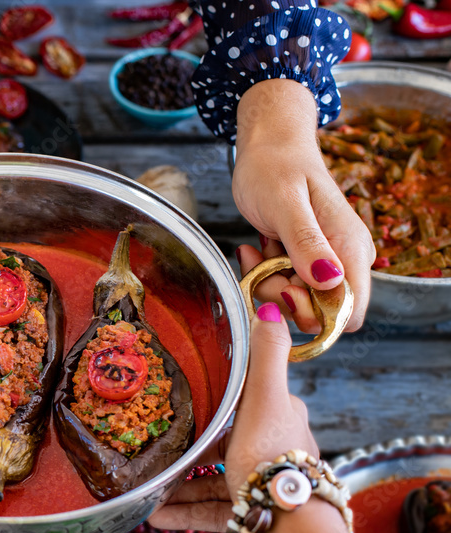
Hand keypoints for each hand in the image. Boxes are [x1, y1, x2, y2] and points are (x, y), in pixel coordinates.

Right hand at [149, 302, 319, 531]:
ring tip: (149, 488)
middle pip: (224, 442)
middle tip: (158, 446)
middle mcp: (274, 449)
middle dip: (190, 448)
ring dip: (179, 486)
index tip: (184, 399)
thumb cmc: (275, 461)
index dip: (216, 400)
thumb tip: (270, 307)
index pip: (245, 402)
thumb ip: (264, 357)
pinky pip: (212, 511)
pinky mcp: (252, 514)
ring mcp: (262, 484)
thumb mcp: (264, 401)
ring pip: (214, 480)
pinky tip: (155, 516)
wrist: (291, 529)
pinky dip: (184, 513)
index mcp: (280, 418)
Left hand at [233, 79, 374, 331]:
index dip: (314, 315)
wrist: (267, 144)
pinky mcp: (305, 259)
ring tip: (254, 251)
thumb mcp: (285, 204)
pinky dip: (264, 274)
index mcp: (350, 249)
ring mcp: (324, 260)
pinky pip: (284, 285)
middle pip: (318, 313)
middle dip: (283, 298)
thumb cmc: (275, 165)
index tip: (285, 290)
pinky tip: (254, 249)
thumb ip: (306, 243)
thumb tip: (330, 282)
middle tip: (261, 266)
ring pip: (297, 301)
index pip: (349, 313)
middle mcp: (344, 259)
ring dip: (268, 284)